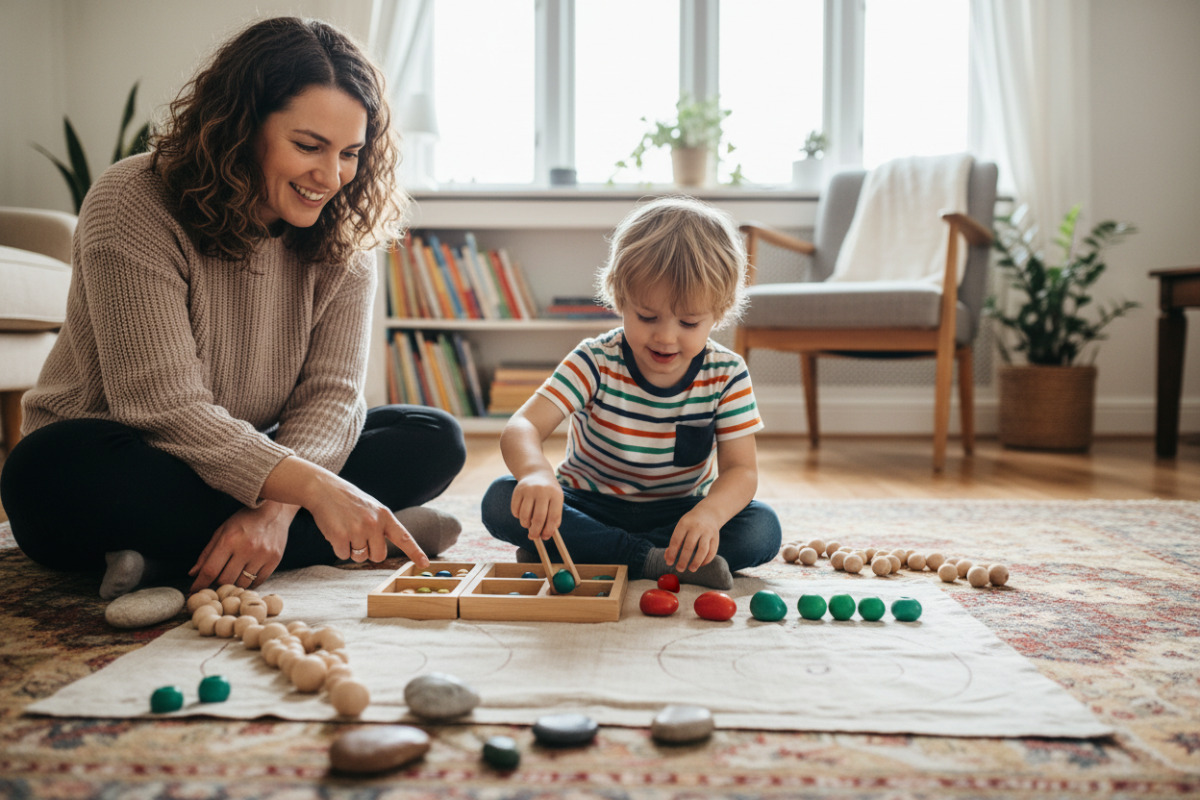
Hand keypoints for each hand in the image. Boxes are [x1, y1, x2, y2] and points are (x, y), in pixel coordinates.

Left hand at [188, 501, 294, 591]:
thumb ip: (207, 554)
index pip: (210, 570)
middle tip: (215, 583)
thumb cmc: (244, 520)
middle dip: (217, 585)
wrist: (274, 510)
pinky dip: (250, 583)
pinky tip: (246, 576)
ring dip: (234, 585)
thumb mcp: (222, 531)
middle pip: (226, 580)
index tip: (194, 591)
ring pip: (242, 584)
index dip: (200, 584)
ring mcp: (262, 555)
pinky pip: (259, 581)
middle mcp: (246, 548)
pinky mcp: (275, 559)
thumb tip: (193, 574)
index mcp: (229, 539)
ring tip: (232, 578)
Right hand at [308, 477, 429, 568]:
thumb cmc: (349, 501)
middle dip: (369, 552)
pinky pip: (343, 555)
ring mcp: (357, 529)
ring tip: (346, 529)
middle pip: (378, 556)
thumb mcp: (372, 508)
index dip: (415, 552)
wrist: (324, 489)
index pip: (404, 537)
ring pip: (360, 557)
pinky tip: (335, 531)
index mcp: (385, 515)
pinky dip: (338, 548)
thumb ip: (381, 526)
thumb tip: (381, 552)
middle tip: (358, 536)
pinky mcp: (340, 536)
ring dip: (352, 549)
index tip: (425, 564)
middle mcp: (374, 523)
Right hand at [511, 471, 562, 540]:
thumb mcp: (556, 501)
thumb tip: (545, 535)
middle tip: (533, 537)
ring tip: (528, 524)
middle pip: (538, 518)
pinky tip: (522, 514)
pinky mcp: (518, 490)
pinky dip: (518, 516)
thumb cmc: (549, 493)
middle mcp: (542, 491)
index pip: (553, 517)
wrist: (537, 473)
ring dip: (525, 524)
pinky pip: (515, 510)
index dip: (549, 530)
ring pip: (525, 515)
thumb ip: (554, 518)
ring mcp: (529, 490)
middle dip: (535, 531)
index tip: (545, 537)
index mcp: (555, 495)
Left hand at [666, 507, 721, 571]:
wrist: (708, 513)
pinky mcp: (716, 538)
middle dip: (683, 560)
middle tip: (679, 569)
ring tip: (691, 569)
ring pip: (703, 550)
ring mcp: (708, 532)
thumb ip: (674, 543)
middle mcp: (697, 527)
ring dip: (696, 562)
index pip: (676, 540)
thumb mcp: (681, 528)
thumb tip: (668, 558)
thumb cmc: (690, 524)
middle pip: (689, 546)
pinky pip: (712, 552)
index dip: (672, 553)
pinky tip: (700, 564)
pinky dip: (706, 560)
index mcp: (684, 523)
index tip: (669, 563)